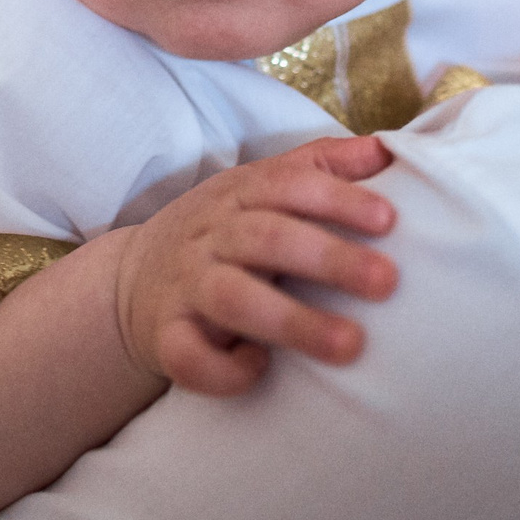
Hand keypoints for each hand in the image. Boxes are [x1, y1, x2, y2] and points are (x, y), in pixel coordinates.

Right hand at [110, 136, 400, 396]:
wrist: (130, 284)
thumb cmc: (219, 236)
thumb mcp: (258, 189)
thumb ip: (319, 167)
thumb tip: (385, 151)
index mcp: (237, 195)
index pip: (287, 185)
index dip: (337, 200)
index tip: (389, 220)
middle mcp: (210, 236)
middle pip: (266, 238)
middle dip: (329, 258)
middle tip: (387, 282)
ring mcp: (185, 287)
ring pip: (232, 298)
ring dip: (292, 322)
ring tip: (350, 345)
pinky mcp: (166, 337)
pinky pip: (188, 356)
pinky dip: (223, 368)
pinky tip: (260, 368)